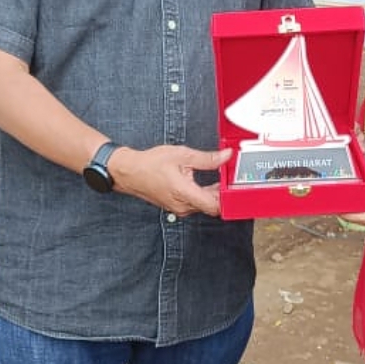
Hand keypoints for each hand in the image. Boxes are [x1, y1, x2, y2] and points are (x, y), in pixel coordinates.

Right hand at [109, 145, 231, 218]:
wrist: (130, 172)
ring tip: (220, 176)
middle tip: (230, 176)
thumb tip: (225, 157)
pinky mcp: (177, 206)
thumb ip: (207, 158)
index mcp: (185, 194)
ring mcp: (179, 208)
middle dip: (224, 192)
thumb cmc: (151, 164)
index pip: (215, 206)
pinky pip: (196, 203)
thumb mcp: (182, 155)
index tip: (235, 185)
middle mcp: (183, 206)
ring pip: (204, 205)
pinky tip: (207, 181)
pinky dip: (204, 194)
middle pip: (212, 205)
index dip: (228, 197)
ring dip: (214, 193)